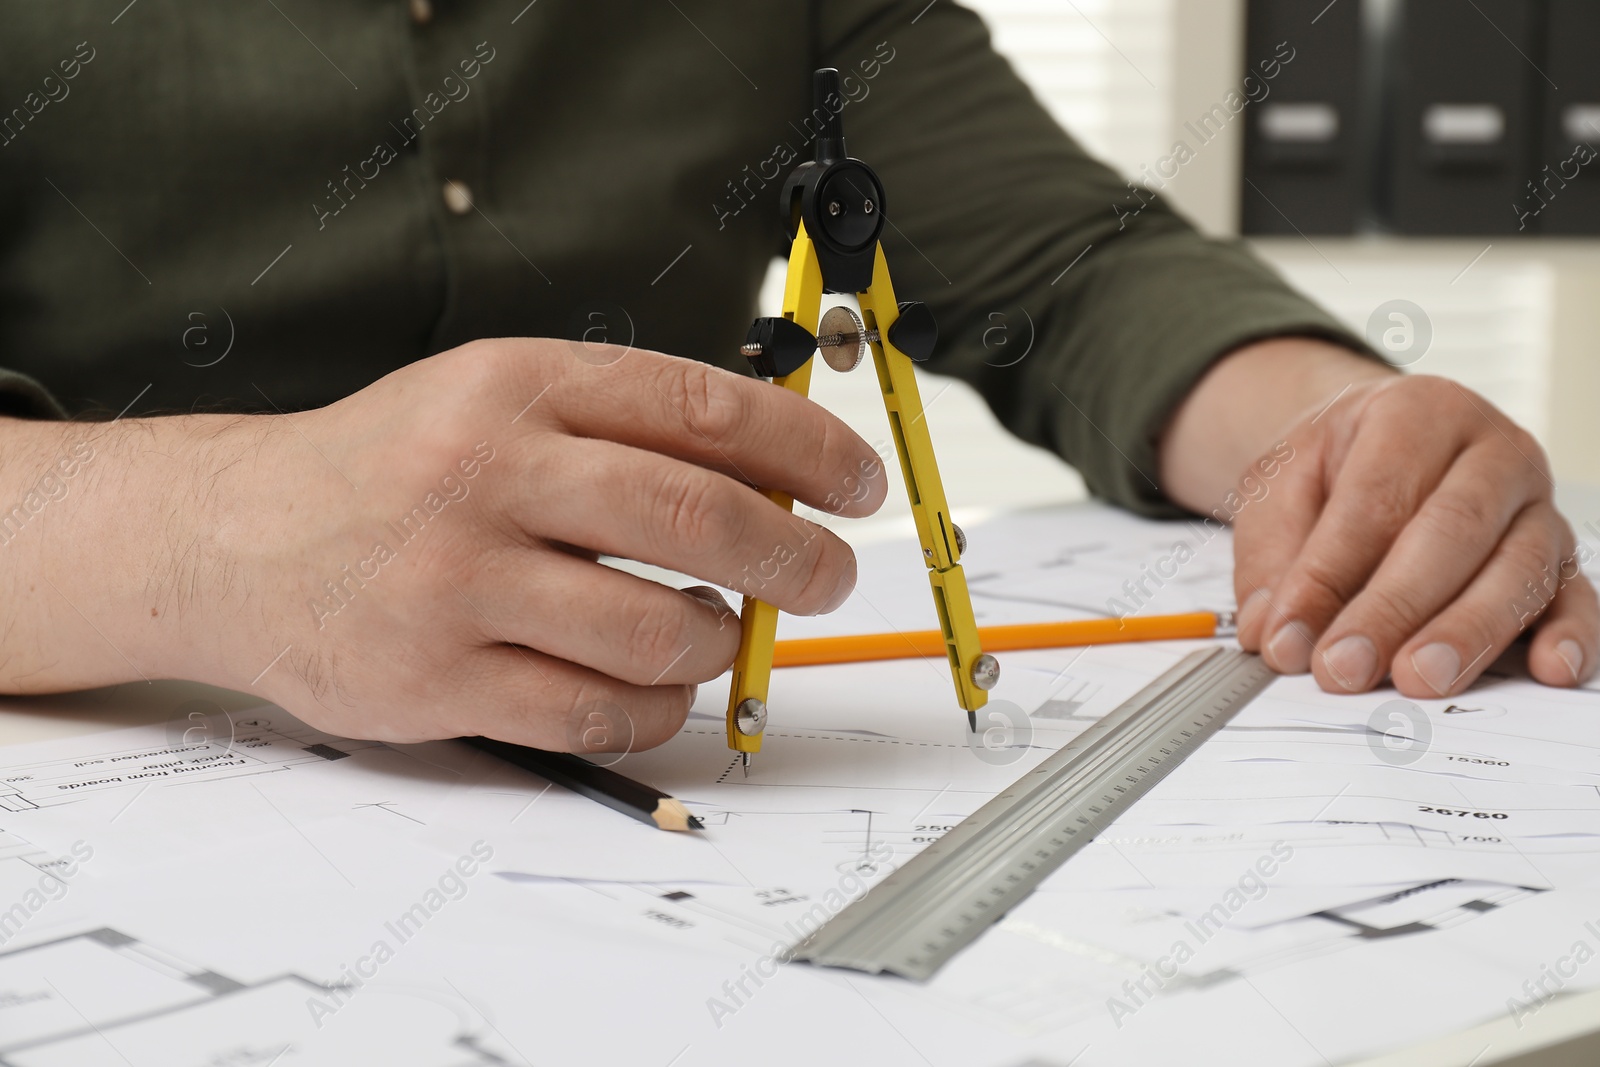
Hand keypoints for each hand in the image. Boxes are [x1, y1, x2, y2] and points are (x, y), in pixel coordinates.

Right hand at [0, 340, 885, 749]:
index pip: (700, 406)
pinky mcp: (437, 682)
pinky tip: (653, 684)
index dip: (805, 448)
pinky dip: (656, 707)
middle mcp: (486, 475)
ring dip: (717, 639)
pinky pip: (598, 713)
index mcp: (515, 387)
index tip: (856, 482)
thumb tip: (782, 467)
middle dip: (796, 556)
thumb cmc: (390, 469)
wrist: (232, 540)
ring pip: (658, 629)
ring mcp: (458, 584)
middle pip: (697, 517)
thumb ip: (621, 424)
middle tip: (826, 576)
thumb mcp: (493, 399)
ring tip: (712, 627)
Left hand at [1162, 339, 1597, 696]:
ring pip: (1518, 569)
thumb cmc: (1334, 469)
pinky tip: (1547, 668)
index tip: (1289, 637)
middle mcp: (1494, 453)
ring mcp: (1537, 506)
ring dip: (1467, 633)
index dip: (1329, 574)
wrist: (1376, 448)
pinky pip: (1577, 597)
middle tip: (1344, 668)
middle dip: (1394, 609)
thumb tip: (1270, 634)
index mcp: (1419, 412)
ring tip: (1418, 679)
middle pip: (1453, 532)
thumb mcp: (1279, 490)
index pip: (1376, 499)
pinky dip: (1570, 635)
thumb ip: (1271, 560)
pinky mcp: (1563, 559)